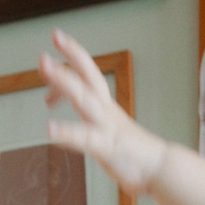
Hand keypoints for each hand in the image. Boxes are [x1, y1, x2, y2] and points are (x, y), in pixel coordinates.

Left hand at [39, 29, 167, 193]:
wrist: (160, 169)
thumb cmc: (134, 154)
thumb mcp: (110, 134)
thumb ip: (93, 126)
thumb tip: (82, 127)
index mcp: (105, 108)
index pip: (89, 75)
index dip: (74, 59)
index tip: (53, 53)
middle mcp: (105, 111)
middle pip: (88, 76)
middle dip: (72, 55)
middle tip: (55, 35)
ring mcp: (106, 127)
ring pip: (83, 98)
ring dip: (63, 81)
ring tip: (44, 67)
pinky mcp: (106, 148)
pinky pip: (84, 138)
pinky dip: (67, 132)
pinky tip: (49, 130)